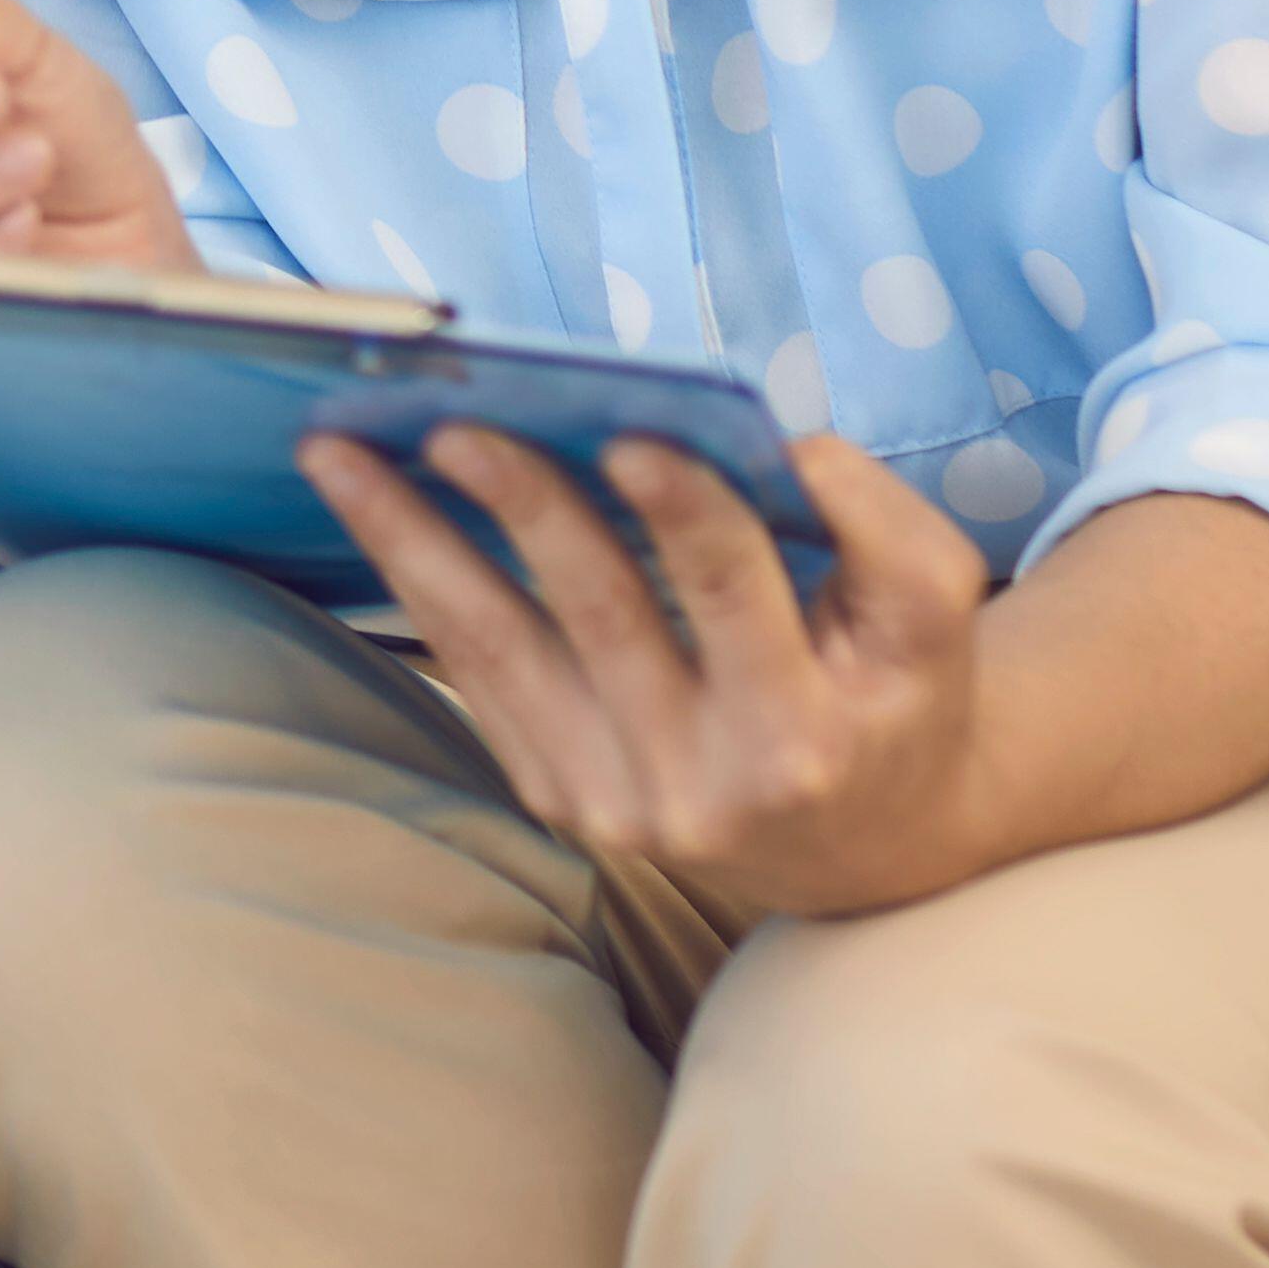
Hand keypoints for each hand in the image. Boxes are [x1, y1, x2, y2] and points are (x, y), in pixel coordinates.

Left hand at [297, 425, 999, 919]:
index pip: (733, 601)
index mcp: (804, 733)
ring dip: (412, 541)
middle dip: (525, 508)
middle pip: (601, 615)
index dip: (685, 515)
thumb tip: (776, 446)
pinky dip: (418, 586)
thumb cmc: (897, 692)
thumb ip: (877, 523)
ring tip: (339, 456)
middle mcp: (704, 784)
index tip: (630, 433)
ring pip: (502, 647)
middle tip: (454, 424)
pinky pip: (477, 675)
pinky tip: (370, 511)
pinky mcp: (559, 796)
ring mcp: (617, 802)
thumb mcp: (929, 613)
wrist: (867, 843)